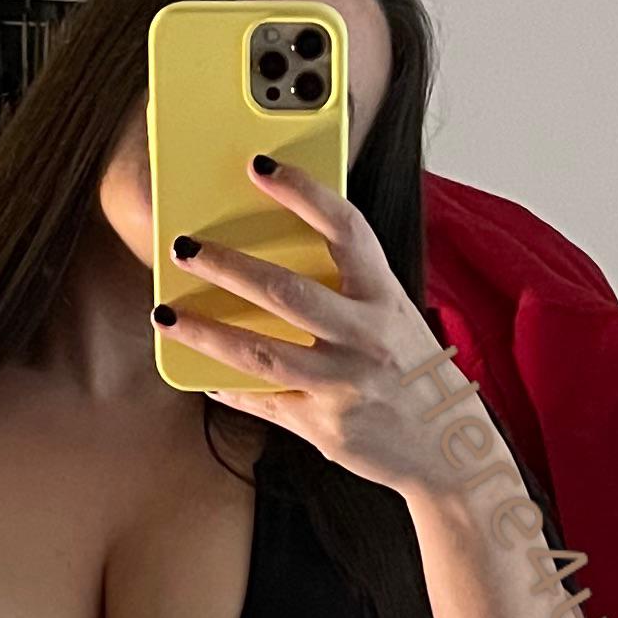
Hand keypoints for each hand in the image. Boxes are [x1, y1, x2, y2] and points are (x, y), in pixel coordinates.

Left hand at [153, 157, 485, 500]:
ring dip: (206, 333)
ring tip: (165, 314)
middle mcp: (369, 338)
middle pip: (287, 293)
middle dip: (229, 266)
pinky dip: (229, 387)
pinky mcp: (327, 428)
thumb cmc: (410, 372)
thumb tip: (273, 259)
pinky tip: (200, 374)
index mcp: (386, 298)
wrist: (451, 451)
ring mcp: (346, 386)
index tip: (259, 166)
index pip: (346, 229)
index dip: (303, 192)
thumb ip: (345, 290)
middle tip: (182, 246)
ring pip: (262, 355)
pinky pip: (265, 404)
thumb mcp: (391, 319)